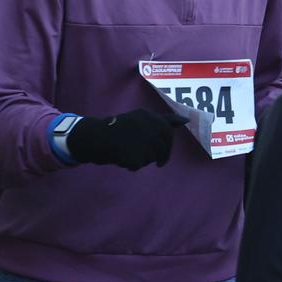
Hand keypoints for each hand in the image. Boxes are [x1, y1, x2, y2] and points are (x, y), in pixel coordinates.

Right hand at [64, 108, 187, 170]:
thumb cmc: (119, 128)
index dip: (166, 143)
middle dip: (161, 157)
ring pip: (151, 158)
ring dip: (143, 160)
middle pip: (163, 148)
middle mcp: (147, 127)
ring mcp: (141, 141)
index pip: (167, 131)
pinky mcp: (134, 155)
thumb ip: (164, 120)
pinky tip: (122, 158)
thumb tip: (186, 120)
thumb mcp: (140, 119)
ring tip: (129, 153)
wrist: (95, 136)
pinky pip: (138, 165)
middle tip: (157, 163)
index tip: (163, 152)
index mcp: (148, 116)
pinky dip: (131, 165)